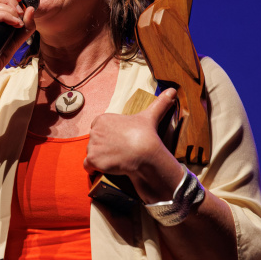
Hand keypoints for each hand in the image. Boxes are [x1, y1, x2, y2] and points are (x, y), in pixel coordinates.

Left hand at [84, 88, 183, 202]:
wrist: (144, 153)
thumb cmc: (146, 134)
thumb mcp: (150, 116)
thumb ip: (159, 103)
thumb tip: (173, 90)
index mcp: (103, 119)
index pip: (100, 129)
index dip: (109, 136)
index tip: (121, 141)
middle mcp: (94, 131)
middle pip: (96, 141)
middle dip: (105, 147)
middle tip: (120, 151)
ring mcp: (92, 146)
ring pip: (92, 154)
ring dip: (101, 158)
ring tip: (116, 159)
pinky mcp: (92, 160)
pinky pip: (88, 166)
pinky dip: (93, 168)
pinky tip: (105, 168)